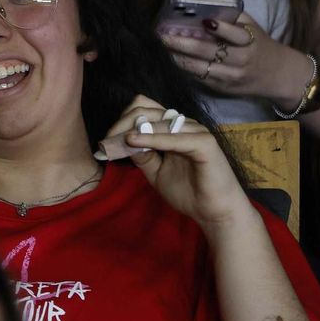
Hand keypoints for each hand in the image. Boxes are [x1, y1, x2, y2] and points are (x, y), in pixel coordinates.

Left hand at [94, 95, 248, 230]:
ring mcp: (195, 132)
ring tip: (115, 143)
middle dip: (122, 124)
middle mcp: (184, 125)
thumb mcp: (155, 171)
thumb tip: (123, 140)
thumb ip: (142, 155)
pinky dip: (152, 139)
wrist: (213, 212)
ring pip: (157, 121)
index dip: (122, 120)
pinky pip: (174, 137)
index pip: (143, 109)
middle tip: (107, 142)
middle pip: (146, 110)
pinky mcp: (204, 143)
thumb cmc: (188, 192)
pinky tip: (134, 142)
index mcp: (172, 129)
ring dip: (133, 131)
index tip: (106, 140)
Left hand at [159, 11, 308, 102]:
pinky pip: (198, 78)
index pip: (234, 34)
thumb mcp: (253, 28)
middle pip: (207, 52)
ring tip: (160, 47)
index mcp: (250, 42)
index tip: (202, 21)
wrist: (278, 75)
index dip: (219, 28)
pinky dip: (182, 68)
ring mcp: (230, 76)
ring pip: (198, 67)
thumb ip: (231, 18)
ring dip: (176, 57)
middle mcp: (241, 60)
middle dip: (182, 43)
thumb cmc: (260, 45)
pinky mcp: (222, 88)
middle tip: (162, 35)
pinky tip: (170, 60)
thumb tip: (202, 8)